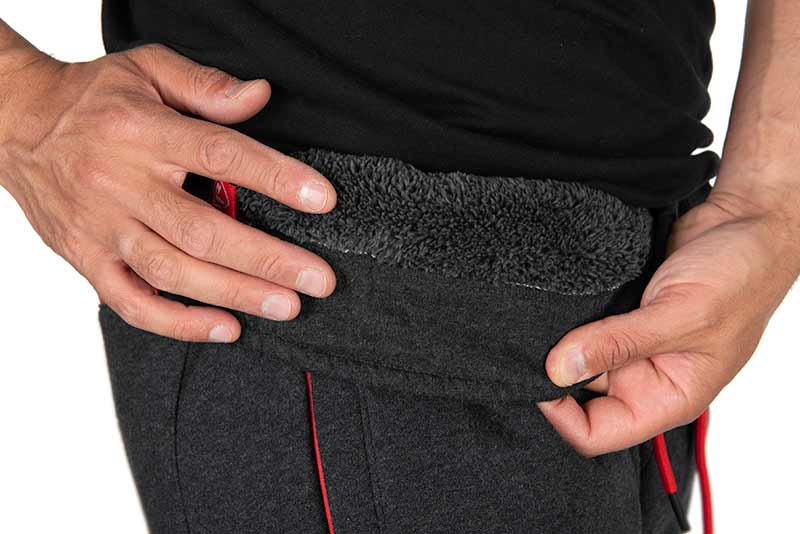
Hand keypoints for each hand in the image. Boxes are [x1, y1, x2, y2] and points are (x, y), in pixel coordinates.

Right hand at [0, 44, 336, 341]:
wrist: (12, 123)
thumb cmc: (92, 98)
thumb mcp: (147, 69)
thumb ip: (205, 86)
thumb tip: (262, 96)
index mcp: (144, 133)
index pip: (220, 155)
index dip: (275, 178)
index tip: (322, 200)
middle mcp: (121, 184)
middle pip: (202, 231)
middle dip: (267, 259)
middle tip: (318, 279)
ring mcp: (101, 228)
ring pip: (173, 272)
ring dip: (235, 294)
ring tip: (287, 306)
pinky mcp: (86, 260)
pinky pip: (132, 303)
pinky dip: (179, 324)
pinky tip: (226, 329)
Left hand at [538, 189, 799, 455]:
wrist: (745, 223)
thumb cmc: (741, 277)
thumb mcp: (681, 315)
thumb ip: (620, 343)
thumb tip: (559, 369)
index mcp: (666, 397)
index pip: (597, 433)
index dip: (560, 416)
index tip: (535, 381)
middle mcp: (645, 376)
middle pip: (578, 395)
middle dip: (553, 373)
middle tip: (529, 343)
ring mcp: (631, 344)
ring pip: (576, 356)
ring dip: (557, 341)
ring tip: (543, 317)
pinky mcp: (622, 313)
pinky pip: (582, 323)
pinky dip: (567, 314)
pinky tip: (557, 298)